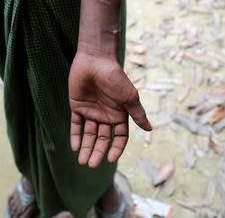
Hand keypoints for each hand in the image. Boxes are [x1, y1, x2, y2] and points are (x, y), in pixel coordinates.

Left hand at [68, 52, 151, 168]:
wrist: (95, 60)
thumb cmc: (115, 78)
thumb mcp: (129, 97)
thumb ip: (137, 114)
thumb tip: (150, 129)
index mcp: (119, 114)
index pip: (119, 137)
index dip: (116, 148)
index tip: (110, 159)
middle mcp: (106, 115)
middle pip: (102, 139)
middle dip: (98, 152)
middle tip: (92, 164)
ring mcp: (91, 111)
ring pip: (89, 134)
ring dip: (86, 148)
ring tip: (83, 161)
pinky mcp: (77, 107)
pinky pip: (76, 124)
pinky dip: (75, 136)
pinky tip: (75, 147)